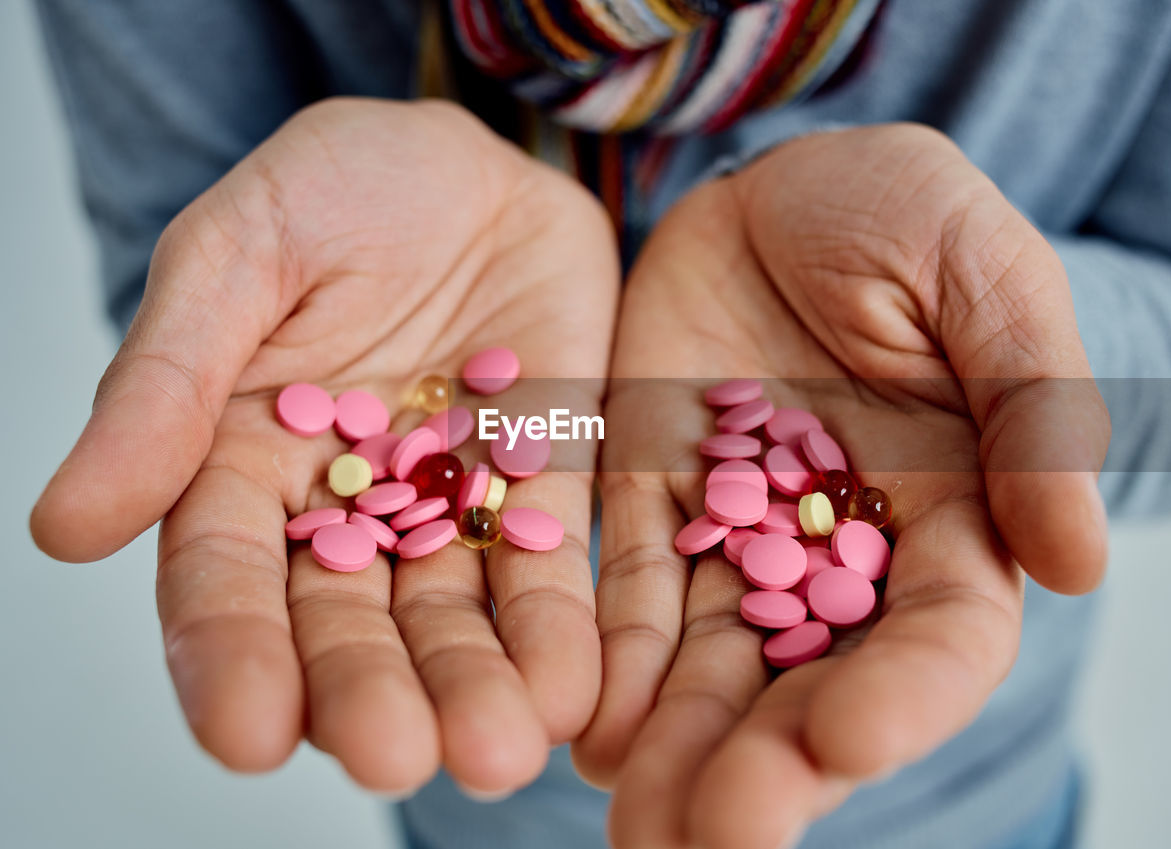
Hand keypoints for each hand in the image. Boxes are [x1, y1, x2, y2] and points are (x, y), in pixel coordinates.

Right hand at [31, 99, 618, 794]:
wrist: (478, 166)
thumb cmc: (341, 189)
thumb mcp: (242, 255)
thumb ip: (167, 382)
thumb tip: (67, 528)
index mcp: (242, 461)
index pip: (226, 580)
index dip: (231, 658)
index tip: (248, 734)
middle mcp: (344, 509)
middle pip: (346, 624)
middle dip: (368, 695)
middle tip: (394, 760)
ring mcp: (449, 504)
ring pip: (453, 615)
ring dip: (473, 687)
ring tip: (498, 753)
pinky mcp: (543, 486)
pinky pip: (550, 566)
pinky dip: (561, 629)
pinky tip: (575, 689)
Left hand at [574, 125, 1108, 846]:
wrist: (778, 190)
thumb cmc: (904, 214)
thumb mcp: (984, 274)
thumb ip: (1032, 406)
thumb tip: (1078, 561)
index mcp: (951, 512)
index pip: (941, 635)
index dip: (902, 695)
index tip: (842, 741)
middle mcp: (842, 553)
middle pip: (815, 682)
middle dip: (771, 765)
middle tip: (714, 837)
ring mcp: (737, 536)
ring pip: (714, 666)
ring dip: (678, 749)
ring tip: (639, 823)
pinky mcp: (647, 502)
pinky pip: (625, 593)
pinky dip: (611, 661)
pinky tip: (584, 727)